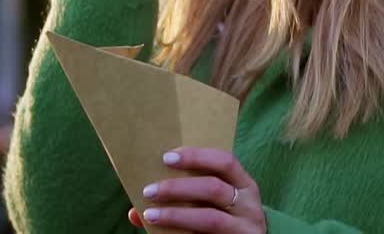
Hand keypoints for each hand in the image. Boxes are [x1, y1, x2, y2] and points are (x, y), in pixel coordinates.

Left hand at [126, 147, 265, 232]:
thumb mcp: (215, 204)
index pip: (225, 161)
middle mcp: (249, 205)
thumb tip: (135, 211)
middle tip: (149, 190)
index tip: (166, 158)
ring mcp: (245, 228)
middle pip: (213, 189)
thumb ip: (183, 199)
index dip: (196, 156)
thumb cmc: (226, 219)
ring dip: (176, 215)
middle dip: (178, 188)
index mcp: (244, 184)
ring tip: (150, 215)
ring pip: (210, 218)